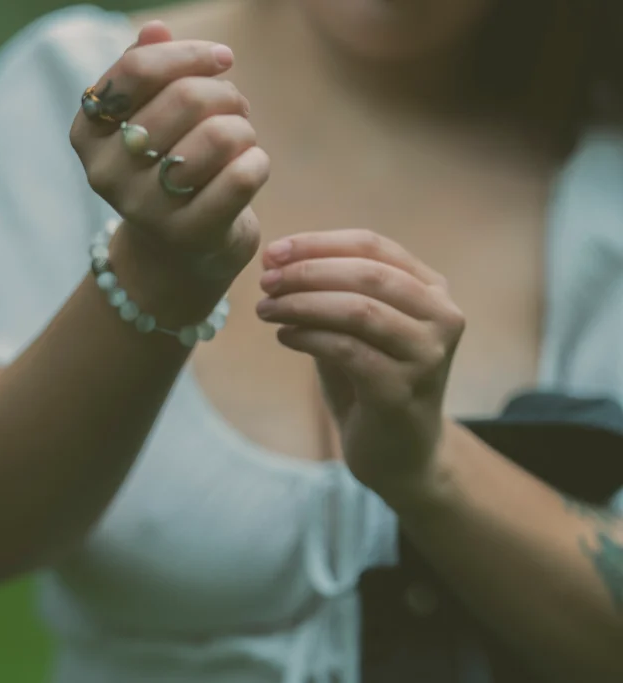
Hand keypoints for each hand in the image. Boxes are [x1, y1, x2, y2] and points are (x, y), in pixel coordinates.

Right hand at [70, 23, 269, 287]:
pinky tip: (250, 167)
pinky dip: (258, 161)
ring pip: (219, 135)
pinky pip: (243, 174)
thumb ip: (147, 74)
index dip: (189, 54)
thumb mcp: (149, 120)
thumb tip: (154, 29)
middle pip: (185, 98)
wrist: (176, 254)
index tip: (221, 59)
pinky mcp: (190, 234)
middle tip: (234, 108)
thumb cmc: (165, 170)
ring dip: (242, 128)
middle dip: (224, 94)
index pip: (138, 69)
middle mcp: (107, 174)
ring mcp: (146, 209)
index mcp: (88, 135)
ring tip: (238, 139)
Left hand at [255, 229, 465, 498]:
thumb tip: (275, 260)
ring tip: (266, 309)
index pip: (372, 246)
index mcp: (430, 289)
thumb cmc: (369, 380)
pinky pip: (349, 350)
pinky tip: (284, 337)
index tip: (272, 253)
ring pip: (359, 310)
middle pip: (367, 273)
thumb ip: (325, 292)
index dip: (318, 244)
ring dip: (303, 304)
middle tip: (265, 282)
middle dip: (307, 272)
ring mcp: (428, 355)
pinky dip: (310, 337)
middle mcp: (441, 316)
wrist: (399, 453)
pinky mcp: (404, 390)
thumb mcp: (350, 327)